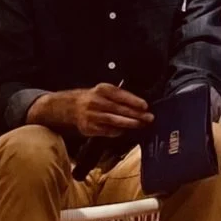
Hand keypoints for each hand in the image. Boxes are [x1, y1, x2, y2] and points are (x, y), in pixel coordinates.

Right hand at [38, 84, 153, 138]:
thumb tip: (140, 105)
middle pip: (119, 109)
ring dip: (129, 123)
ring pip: (113, 120)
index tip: (145, 106)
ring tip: (140, 124)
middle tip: (149, 118)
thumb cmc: (94, 97)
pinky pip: (106, 130)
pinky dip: (117, 131)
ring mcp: (91, 115)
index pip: (120, 95)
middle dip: (136, 114)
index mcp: (102, 89)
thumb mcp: (104, 91)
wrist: (71, 106)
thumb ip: (119, 96)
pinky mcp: (88, 127)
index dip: (134, 101)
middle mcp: (96, 101)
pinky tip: (125, 130)